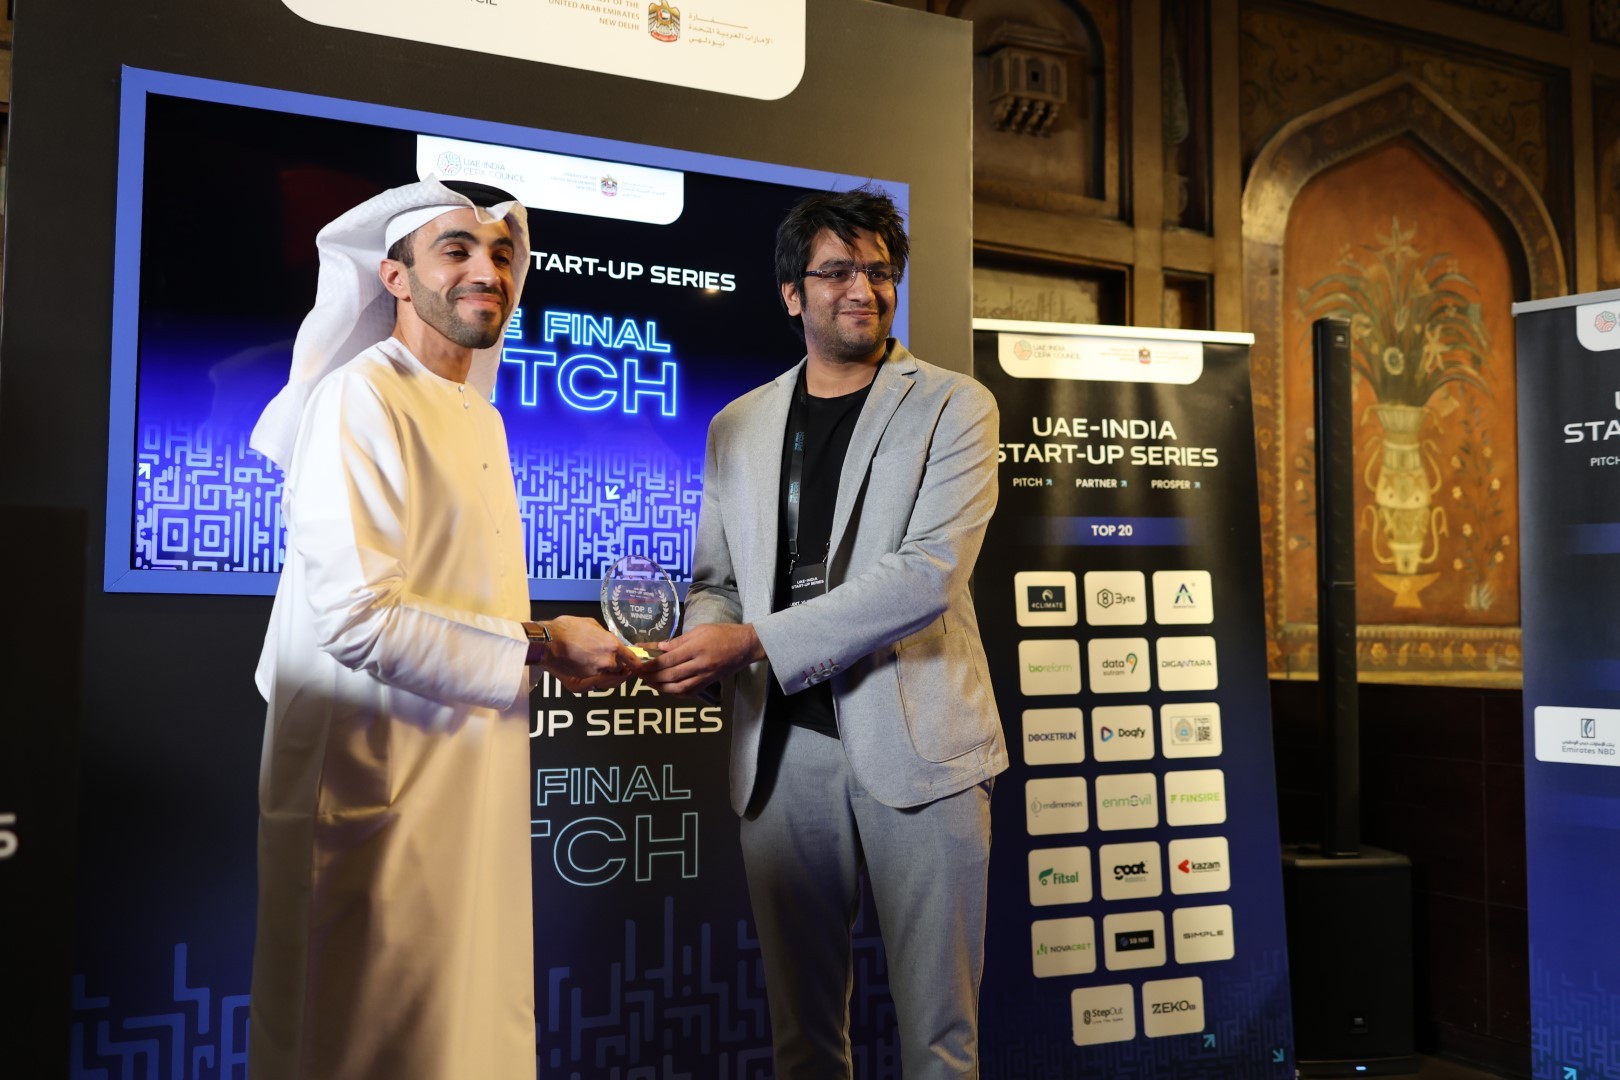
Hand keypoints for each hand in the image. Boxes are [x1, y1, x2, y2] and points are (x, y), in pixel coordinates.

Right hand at [535, 616, 646, 691]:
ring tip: (601, 664)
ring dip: (608, 672)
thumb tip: (607, 638)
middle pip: (620, 669)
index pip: (630, 658)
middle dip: (619, 666)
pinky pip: (595, 679)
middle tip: (617, 663)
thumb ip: (603, 634)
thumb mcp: (591, 623)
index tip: (638, 666)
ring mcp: (595, 672)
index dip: (635, 663)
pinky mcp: (584, 680)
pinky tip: (589, 667)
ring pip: (608, 676)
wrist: (547, 642)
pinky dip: (595, 675)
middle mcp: (607, 661)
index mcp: (612, 645)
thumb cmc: (566, 629)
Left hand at [639, 622, 763, 696]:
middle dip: (651, 676)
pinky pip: (688, 692)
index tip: (639, 664)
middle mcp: (700, 665)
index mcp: (697, 648)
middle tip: (638, 674)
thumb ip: (679, 640)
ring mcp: (705, 676)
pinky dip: (674, 692)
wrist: (745, 646)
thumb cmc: (723, 633)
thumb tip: (660, 647)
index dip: (651, 664)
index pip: (668, 660)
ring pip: (678, 687)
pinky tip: (664, 689)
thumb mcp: (700, 630)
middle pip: (670, 675)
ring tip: (648, 682)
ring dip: (660, 687)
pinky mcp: (708, 683)